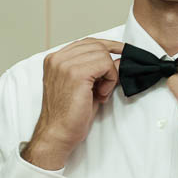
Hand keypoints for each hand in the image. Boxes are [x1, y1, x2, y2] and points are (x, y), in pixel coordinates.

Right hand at [23, 38, 124, 170]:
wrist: (57, 134)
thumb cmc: (69, 116)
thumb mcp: (83, 86)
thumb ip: (97, 70)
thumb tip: (119, 59)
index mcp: (55, 59)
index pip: (87, 43)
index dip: (107, 46)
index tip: (123, 50)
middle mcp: (57, 58)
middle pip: (96, 45)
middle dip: (109, 64)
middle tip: (106, 87)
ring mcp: (65, 64)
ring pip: (103, 54)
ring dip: (109, 74)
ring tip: (101, 93)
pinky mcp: (76, 73)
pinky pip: (106, 64)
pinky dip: (110, 79)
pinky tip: (102, 94)